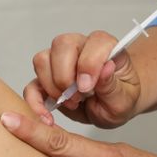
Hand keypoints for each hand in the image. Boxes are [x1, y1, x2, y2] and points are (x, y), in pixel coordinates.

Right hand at [23, 31, 141, 128]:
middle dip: (65, 76)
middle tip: (77, 98)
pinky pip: (32, 83)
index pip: (95, 42)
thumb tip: (106, 68)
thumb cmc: (120, 98)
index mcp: (106, 47)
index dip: (88, 64)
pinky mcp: (47, 77)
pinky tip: (47, 115)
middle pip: (62, 45)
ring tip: (70, 103)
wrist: (111, 107)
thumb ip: (113, 85)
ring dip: (52, 87)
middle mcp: (81, 47)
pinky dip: (35, 101)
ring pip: (42, 60)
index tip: (88, 87)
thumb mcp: (124, 99)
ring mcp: (61, 60)